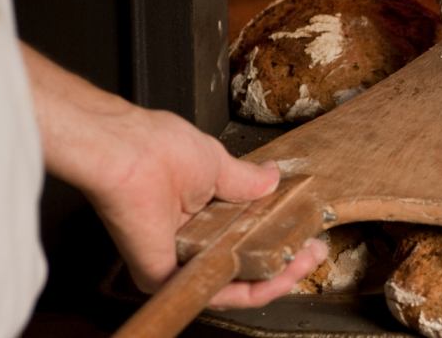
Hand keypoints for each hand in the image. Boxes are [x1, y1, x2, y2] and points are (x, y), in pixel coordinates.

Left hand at [22, 43, 327, 308]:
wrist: (128, 151)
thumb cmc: (155, 147)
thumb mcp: (218, 164)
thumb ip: (247, 181)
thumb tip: (272, 177)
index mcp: (197, 214)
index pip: (245, 240)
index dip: (280, 239)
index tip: (308, 234)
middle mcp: (187, 241)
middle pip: (245, 265)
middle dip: (286, 262)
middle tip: (313, 253)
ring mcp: (175, 261)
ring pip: (234, 284)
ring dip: (276, 279)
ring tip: (304, 264)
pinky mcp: (163, 277)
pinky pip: (214, 294)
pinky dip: (251, 292)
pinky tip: (279, 278)